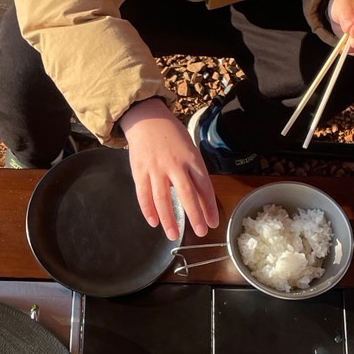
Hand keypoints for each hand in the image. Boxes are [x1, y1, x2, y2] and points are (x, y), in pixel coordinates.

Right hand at [117, 98, 218, 238]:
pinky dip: (148, 210)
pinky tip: (154, 222)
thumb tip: (200, 198)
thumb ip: (193, 172)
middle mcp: (175, 165)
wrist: (147, 118)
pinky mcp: (140, 171)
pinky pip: (144, 195)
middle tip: (200, 232)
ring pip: (163, 199)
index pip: (204, 186)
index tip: (213, 222)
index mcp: (191, 159)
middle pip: (187, 194)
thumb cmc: (171, 135)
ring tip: (173, 235)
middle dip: (195, 216)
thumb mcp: (189, 148)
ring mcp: (156, 169)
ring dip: (169, 219)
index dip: (209, 207)